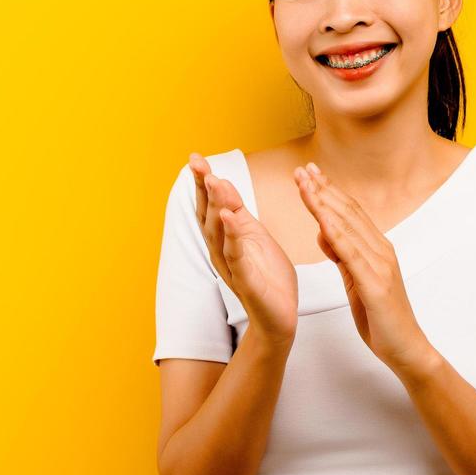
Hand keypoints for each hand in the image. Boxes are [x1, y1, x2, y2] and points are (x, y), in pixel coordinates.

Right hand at [189, 153, 298, 345]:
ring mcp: (231, 265)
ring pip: (219, 232)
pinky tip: (229, 217)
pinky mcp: (245, 280)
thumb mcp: (254, 237)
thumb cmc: (267, 276)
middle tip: (197, 164)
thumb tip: (222, 185)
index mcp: (225, 238)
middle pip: (208, 215)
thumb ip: (238, 213)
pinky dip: (232, 235)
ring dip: (217, 205)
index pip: (210, 205)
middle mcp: (221, 250)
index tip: (195, 158)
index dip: (202, 182)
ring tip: (214, 182)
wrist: (280, 316)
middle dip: (203, 188)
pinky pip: (236, 255)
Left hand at [293, 162, 437, 376]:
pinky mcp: (377, 284)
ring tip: (305, 185)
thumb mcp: (355, 281)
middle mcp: (381, 251)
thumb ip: (342, 256)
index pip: (350, 213)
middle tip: (302, 170)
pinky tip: (321, 221)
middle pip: (348, 212)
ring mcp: (381, 266)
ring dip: (324, 204)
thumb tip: (323, 232)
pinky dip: (336, 235)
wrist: (406, 349)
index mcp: (377, 249)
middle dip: (322, 189)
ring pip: (348, 227)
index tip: (309, 174)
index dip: (329, 191)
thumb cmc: (382, 317)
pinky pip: (353, 255)